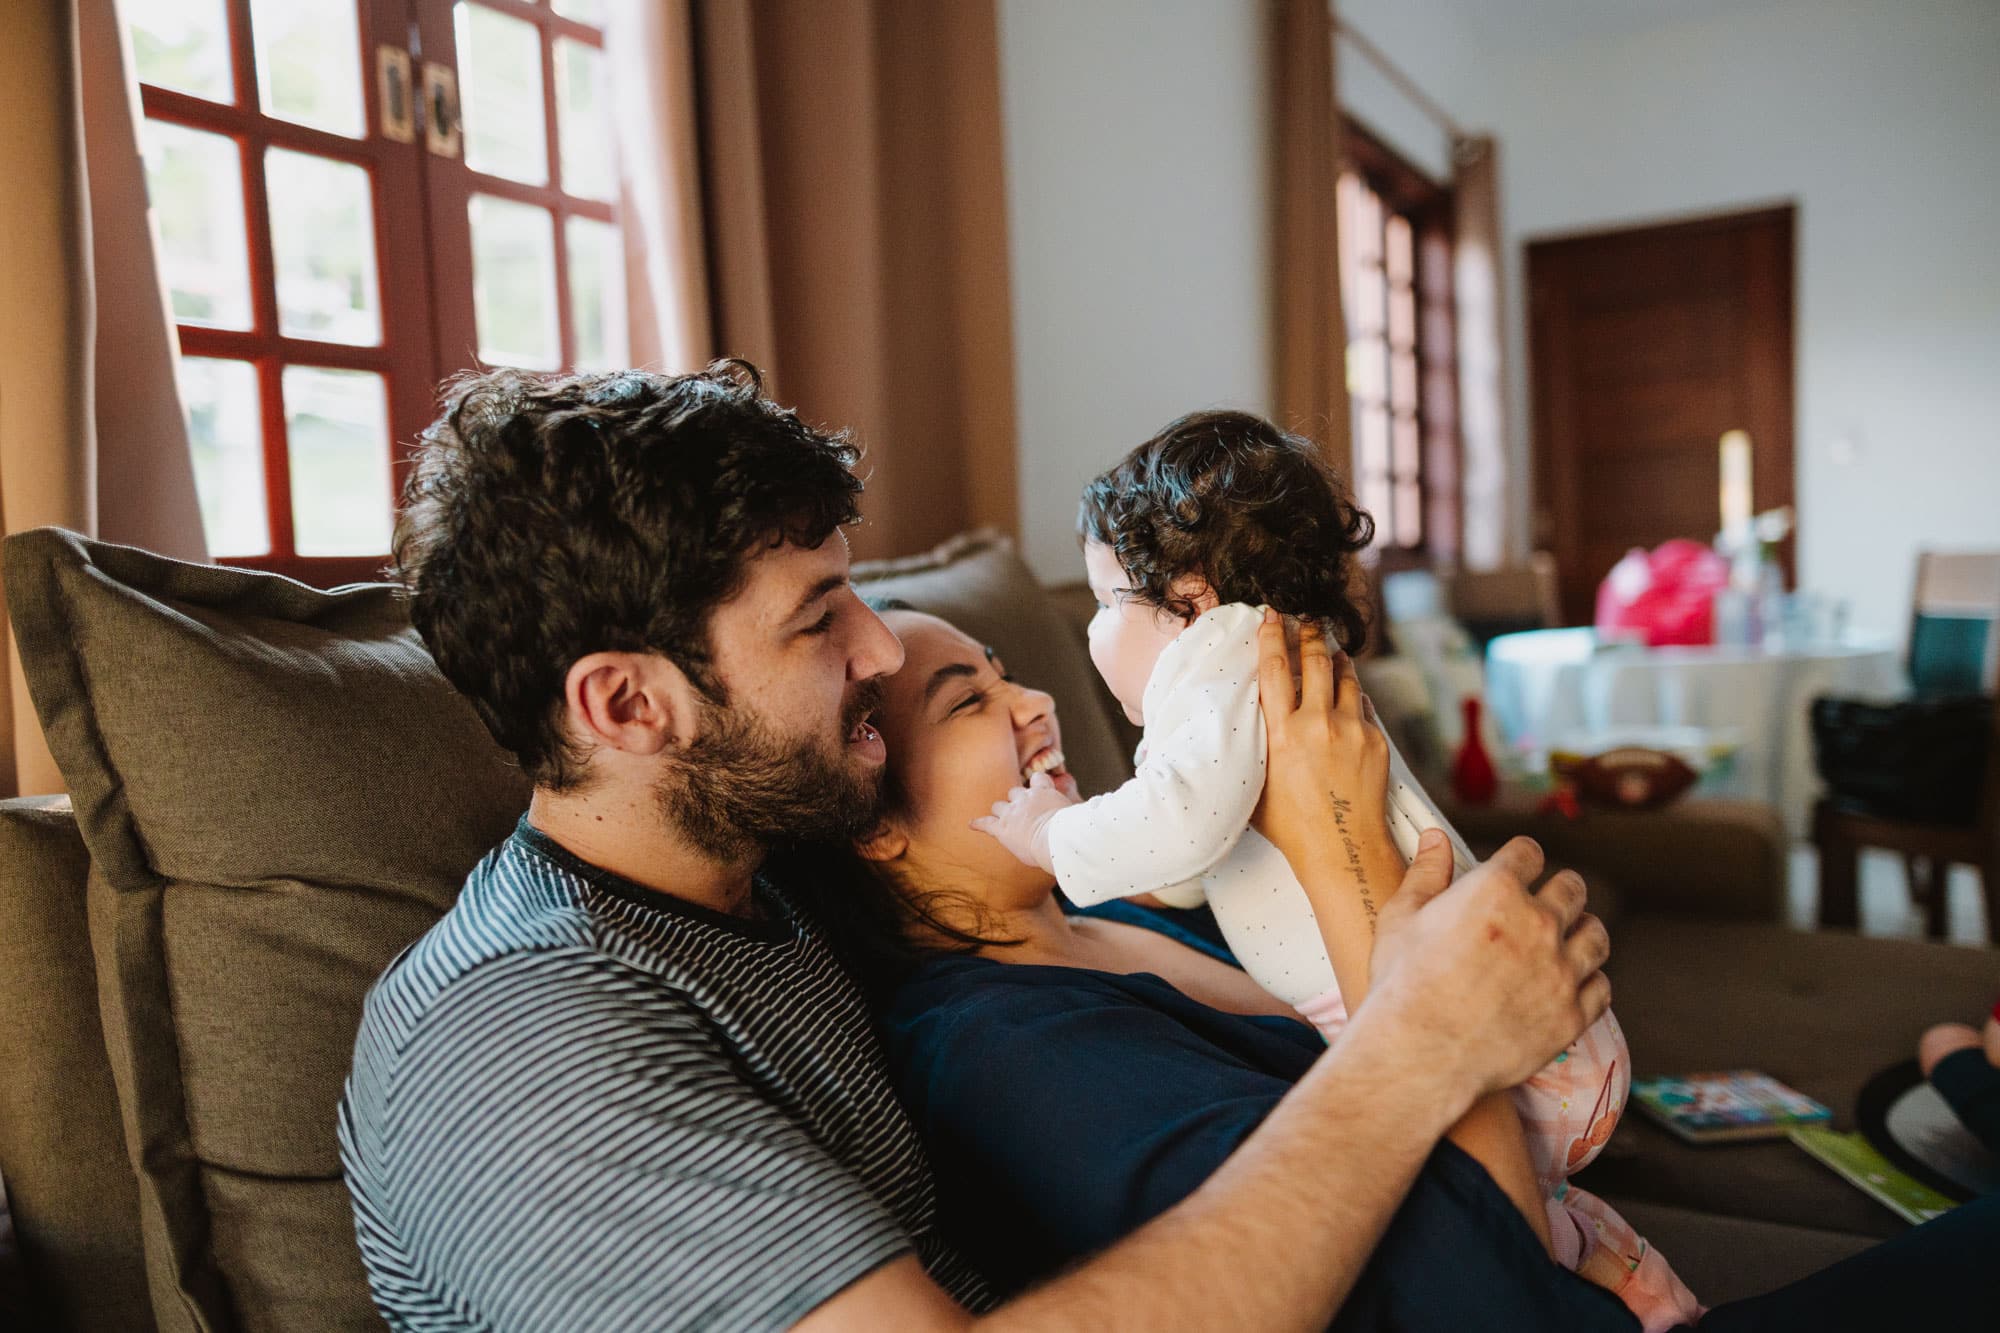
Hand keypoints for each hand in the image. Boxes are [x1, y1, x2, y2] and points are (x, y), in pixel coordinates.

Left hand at [972, 772, 1075, 872]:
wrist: (1055, 840)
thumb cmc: (1072, 829)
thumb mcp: (1079, 811)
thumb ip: (1082, 804)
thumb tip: (1102, 803)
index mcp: (1043, 792)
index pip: (1038, 779)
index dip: (1038, 785)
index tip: (1040, 789)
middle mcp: (1024, 798)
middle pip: (1015, 792)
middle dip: (1017, 800)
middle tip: (1022, 811)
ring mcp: (1011, 812)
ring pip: (999, 805)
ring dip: (1001, 811)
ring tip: (1003, 818)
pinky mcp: (1001, 828)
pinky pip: (986, 823)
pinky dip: (979, 824)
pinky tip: (972, 824)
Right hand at [1251, 610, 1391, 865]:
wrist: (1343, 848)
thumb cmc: (1291, 826)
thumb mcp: (1256, 783)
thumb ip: (1254, 747)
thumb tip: (1247, 724)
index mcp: (1282, 732)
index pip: (1274, 669)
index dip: (1272, 636)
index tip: (1272, 615)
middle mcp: (1318, 724)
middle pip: (1316, 660)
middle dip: (1310, 633)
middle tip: (1307, 619)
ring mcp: (1351, 730)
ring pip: (1346, 677)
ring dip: (1337, 659)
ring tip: (1332, 650)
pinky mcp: (1375, 741)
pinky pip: (1363, 706)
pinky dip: (1353, 696)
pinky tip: (1348, 695)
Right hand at [1368, 833, 1612, 1097]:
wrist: (1419, 1053)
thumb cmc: (1403, 984)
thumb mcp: (1401, 917)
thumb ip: (1426, 872)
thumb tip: (1436, 838)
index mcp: (1496, 889)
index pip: (1528, 853)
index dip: (1521, 858)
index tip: (1517, 868)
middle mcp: (1538, 923)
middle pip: (1572, 888)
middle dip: (1559, 889)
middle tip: (1547, 902)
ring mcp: (1560, 970)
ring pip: (1595, 935)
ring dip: (1582, 931)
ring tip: (1568, 939)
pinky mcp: (1571, 1014)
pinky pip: (1601, 987)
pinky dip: (1589, 982)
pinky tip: (1570, 983)